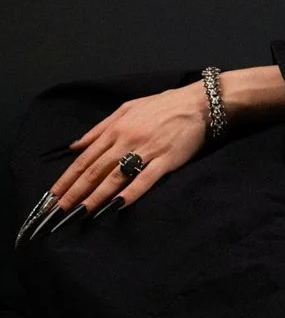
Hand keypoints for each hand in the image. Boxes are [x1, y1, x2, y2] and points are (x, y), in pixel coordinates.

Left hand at [29, 82, 208, 235]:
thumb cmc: (162, 105)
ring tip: (81, 214)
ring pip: (116, 177)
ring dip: (96, 197)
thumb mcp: (128, 108)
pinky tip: (118, 206)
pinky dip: (131, 193)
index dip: (68, 178)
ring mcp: (147, 150)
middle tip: (59, 213)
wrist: (199, 103)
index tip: (53, 197)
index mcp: (117, 127)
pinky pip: (145, 179)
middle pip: (96, 170)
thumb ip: (100, 128)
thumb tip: (75, 146)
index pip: (86, 158)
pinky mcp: (166, 160)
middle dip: (76, 193)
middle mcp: (128, 139)